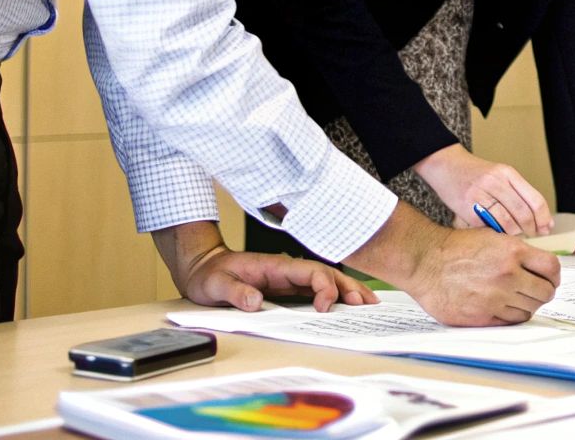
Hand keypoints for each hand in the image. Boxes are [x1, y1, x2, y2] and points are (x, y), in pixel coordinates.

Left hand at [151, 221, 373, 312]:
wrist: (203, 266)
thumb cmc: (210, 274)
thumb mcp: (216, 284)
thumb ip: (235, 292)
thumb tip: (255, 302)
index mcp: (275, 266)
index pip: (310, 271)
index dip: (323, 287)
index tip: (325, 307)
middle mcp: (288, 270)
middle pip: (327, 273)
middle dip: (347, 287)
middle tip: (366, 304)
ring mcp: (290, 278)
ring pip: (327, 279)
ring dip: (348, 290)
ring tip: (370, 303)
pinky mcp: (289, 287)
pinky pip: (318, 288)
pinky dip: (337, 294)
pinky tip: (350, 302)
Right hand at [344, 202, 560, 325]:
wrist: (424, 262)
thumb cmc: (456, 248)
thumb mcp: (493, 237)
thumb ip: (519, 252)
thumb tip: (542, 268)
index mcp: (512, 252)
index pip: (552, 268)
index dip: (554, 276)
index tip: (551, 279)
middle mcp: (507, 275)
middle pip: (545, 292)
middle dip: (543, 292)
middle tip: (535, 291)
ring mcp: (494, 298)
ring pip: (529, 310)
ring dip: (526, 305)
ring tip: (515, 299)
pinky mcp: (481, 316)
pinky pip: (509, 322)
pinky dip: (510, 316)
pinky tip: (502, 307)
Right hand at [413, 144, 554, 235]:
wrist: (445, 165)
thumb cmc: (475, 174)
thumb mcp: (500, 176)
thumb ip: (519, 194)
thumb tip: (543, 221)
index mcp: (508, 173)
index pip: (535, 199)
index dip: (544, 218)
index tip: (546, 228)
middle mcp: (495, 182)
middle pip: (523, 213)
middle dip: (531, 229)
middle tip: (532, 235)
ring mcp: (480, 194)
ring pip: (507, 222)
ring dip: (514, 233)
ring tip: (514, 234)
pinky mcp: (467, 207)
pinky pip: (489, 226)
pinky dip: (497, 234)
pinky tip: (498, 234)